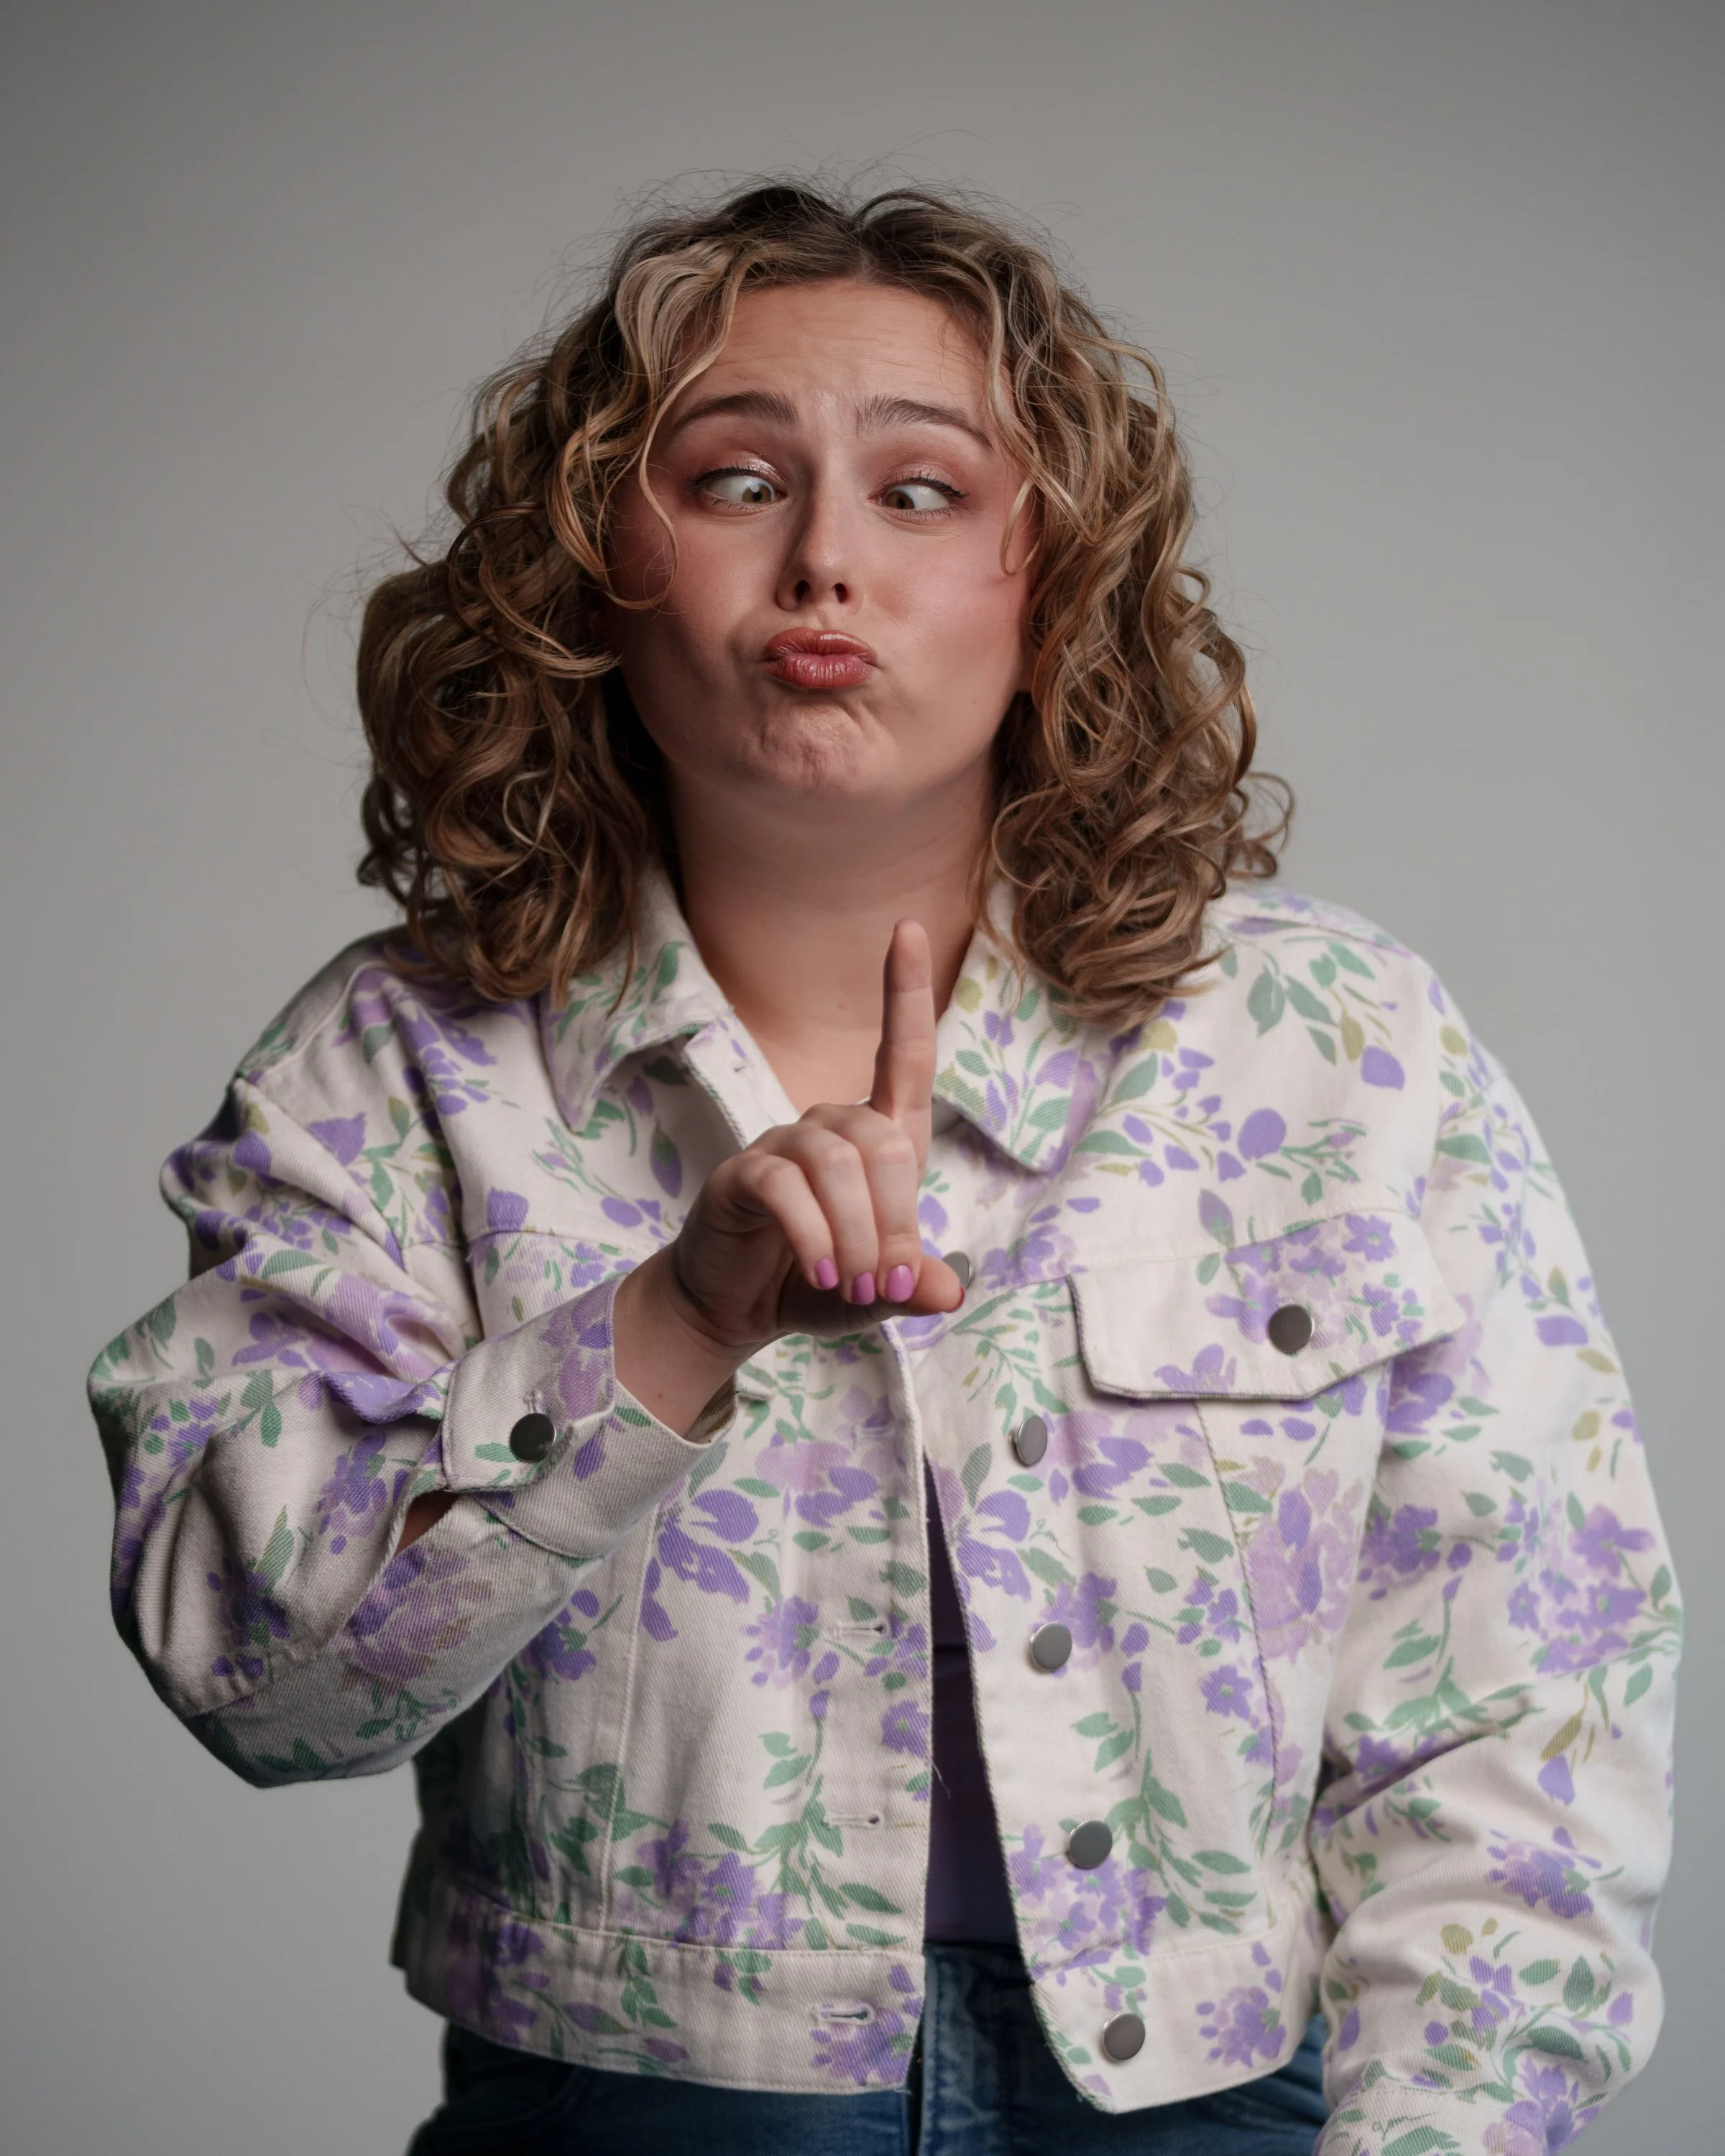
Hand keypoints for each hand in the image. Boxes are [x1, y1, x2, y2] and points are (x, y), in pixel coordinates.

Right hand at [615, 919, 965, 1433]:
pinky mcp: (743, 1174)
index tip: (909, 926)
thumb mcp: (875, 1291)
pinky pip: (788, 1185)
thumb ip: (910, 1285)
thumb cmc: (813, 1282)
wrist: (735, 1307)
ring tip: (850, 1285)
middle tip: (883, 1285)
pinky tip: (818, 1272)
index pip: (903, 1054)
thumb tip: (949, 1292)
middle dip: (895, 1221)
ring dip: (857, 1235)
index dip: (905, 992)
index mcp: (877, 1140)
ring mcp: (782, 1145)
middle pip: (885, 1141)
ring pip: (840, 1163)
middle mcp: (830, 1127)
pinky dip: (815, 1236)